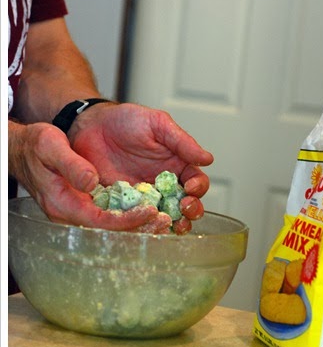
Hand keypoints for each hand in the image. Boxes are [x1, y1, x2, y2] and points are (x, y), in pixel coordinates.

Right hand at [8, 121, 171, 232]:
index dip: (126, 220)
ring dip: (140, 223)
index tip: (149, 212)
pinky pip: (113, 212)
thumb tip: (90, 182)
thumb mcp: (49, 146)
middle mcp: (74, 211)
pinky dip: (133, 213)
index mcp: (62, 204)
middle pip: (111, 228)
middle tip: (167, 220)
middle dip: (139, 226)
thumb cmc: (35, 146)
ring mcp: (82, 208)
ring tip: (168, 219)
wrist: (26, 147)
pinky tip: (154, 208)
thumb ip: (70, 164)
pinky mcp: (88, 201)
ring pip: (114, 223)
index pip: (99, 221)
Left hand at [68, 102, 213, 233]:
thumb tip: (208, 159)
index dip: (198, 188)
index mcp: (177, 165)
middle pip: (185, 205)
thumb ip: (182, 141)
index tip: (192, 187)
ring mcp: (144, 197)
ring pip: (163, 217)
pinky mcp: (123, 205)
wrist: (91, 126)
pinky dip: (142, 226)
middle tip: (184, 209)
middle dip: (190, 211)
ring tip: (169, 224)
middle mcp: (163, 185)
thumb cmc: (126, 120)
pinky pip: (136, 220)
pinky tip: (143, 225)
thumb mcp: (157, 124)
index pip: (197, 182)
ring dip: (170, 224)